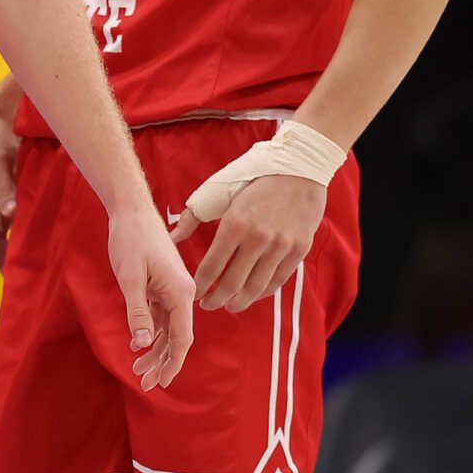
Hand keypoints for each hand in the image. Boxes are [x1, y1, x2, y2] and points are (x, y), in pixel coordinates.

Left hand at [106, 205, 193, 391]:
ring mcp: (172, 291)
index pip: (182, 337)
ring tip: (138, 371)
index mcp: (181, 292)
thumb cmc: (131, 239)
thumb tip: (144, 343)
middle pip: (177, 338)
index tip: (161, 382)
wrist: (131, 211)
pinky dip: (150, 333)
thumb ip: (138, 311)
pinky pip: (160, 318)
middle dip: (163, 362)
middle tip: (146, 384)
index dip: (173, 363)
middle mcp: (182, 294)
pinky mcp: (161, 287)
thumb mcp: (129, 277)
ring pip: (168, 329)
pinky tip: (139, 347)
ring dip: (155, 351)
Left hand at [174, 175, 324, 311]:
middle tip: (207, 306)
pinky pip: (278, 280)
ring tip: (228, 305)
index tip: (193, 293)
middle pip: (233, 283)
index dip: (200, 286)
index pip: (212, 267)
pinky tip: (251, 294)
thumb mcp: (218, 190)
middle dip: (216, 300)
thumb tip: (172, 237)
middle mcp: (259, 239)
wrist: (300, 167)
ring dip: (239, 302)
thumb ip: (193, 216)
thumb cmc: (253, 176)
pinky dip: (262, 292)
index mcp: (235, 224)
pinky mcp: (299, 249)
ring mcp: (282, 246)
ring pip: (256, 288)